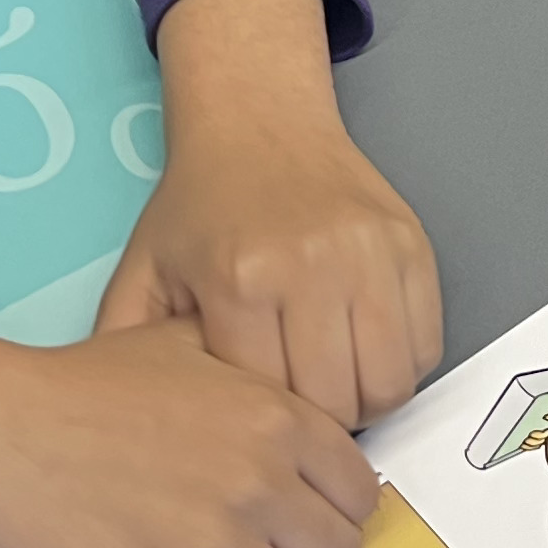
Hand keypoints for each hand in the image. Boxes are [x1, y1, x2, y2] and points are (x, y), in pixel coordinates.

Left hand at [103, 0, 442, 425]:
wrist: (258, 120)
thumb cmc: (203, 204)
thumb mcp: (142, 272)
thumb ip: (125, 350)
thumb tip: (121, 427)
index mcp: (238, 280)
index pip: (272, 405)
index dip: (265, 426)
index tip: (254, 418)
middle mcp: (309, 265)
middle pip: (337, 404)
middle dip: (318, 424)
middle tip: (297, 408)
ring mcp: (370, 253)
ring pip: (392, 383)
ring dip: (365, 399)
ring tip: (334, 383)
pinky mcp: (412, 246)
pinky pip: (426, 346)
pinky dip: (402, 365)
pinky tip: (364, 350)